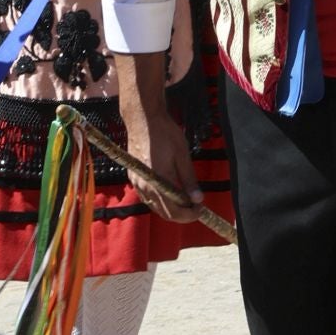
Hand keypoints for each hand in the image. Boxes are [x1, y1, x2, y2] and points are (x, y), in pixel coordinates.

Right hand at [122, 109, 203, 224]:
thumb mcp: (182, 154)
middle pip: (163, 212)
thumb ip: (189, 179)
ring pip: (155, 206)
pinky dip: (161, 201)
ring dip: (171, 208)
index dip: (189, 215)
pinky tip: (171, 193)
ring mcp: (137, 184)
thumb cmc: (165, 134)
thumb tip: (198, 198)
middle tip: (196, 206)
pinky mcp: (134, 179)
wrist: (143, 120)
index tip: (201, 209)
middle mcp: (145, 188)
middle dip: (181, 214)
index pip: (174, 211)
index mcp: (158, 182)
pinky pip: (148, 198)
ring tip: (186, 199)